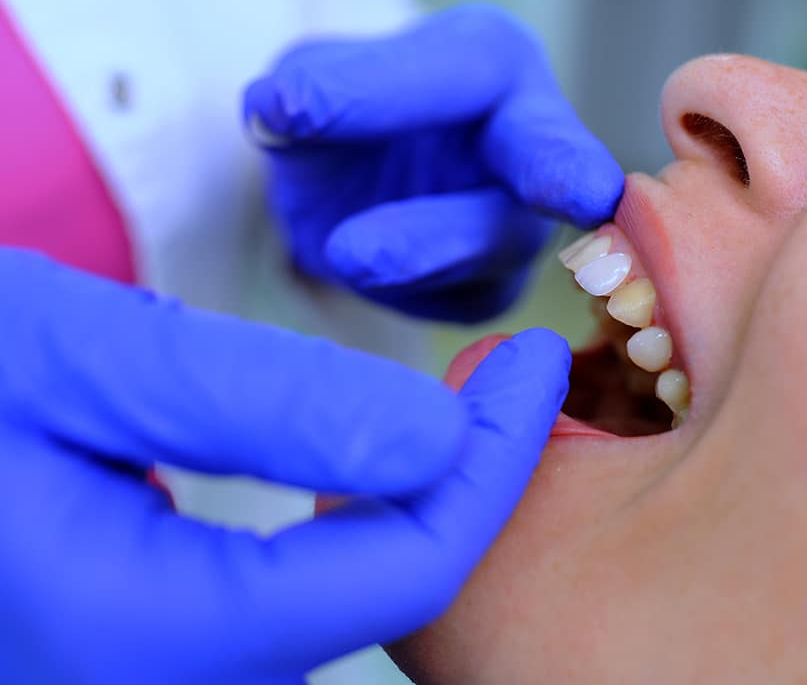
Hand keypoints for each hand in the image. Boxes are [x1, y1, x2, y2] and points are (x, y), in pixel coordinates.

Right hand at [0, 248, 569, 683]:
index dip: (495, 460)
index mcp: (142, 637)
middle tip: (516, 375)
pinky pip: (293, 592)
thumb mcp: (68, 356)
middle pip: (385, 590)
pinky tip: (372, 449)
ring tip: (468, 397)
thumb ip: (249, 398)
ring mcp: (159, 669)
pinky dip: (354, 516)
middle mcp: (160, 682)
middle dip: (469, 480)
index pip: (403, 568)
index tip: (536, 360)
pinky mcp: (154, 642)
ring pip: (344, 594)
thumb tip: (432, 429)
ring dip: (418, 495)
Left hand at [243, 3, 624, 322]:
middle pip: (556, 157)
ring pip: (496, 242)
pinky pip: (459, 298)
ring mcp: (524, 223)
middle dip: (567, 172)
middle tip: (585, 191)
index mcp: (493, 61)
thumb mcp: (308, 79)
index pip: (457, 68)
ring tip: (347, 252)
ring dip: (423, 250)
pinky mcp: (495, 290)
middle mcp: (534, 138)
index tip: (290, 104)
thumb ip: (306, 90)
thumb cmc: (342, 109)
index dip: (379, 91)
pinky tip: (362, 266)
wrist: (349, 184)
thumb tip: (277, 109)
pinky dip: (401, 286)